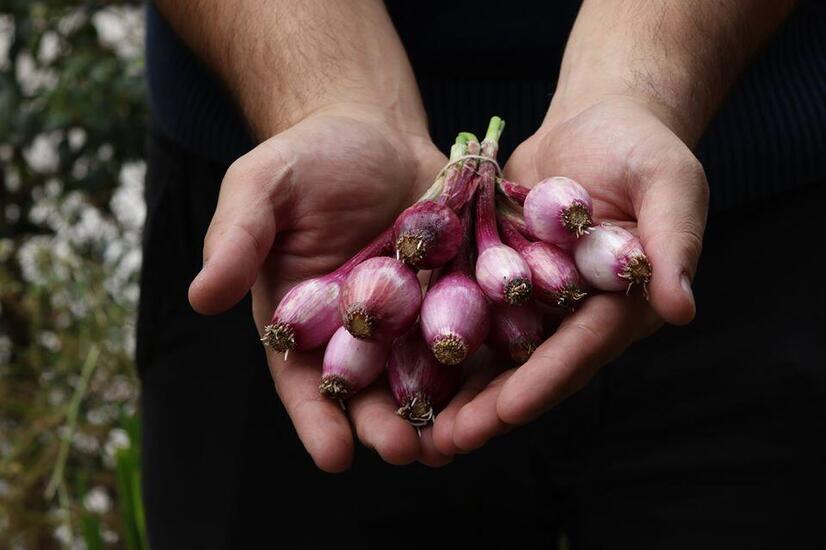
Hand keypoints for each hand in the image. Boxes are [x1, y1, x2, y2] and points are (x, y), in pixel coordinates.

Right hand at [188, 104, 450, 470]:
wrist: (371, 131)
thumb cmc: (306, 160)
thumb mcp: (261, 188)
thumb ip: (236, 239)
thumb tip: (200, 297)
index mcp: (302, 320)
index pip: (304, 381)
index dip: (317, 420)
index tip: (334, 455)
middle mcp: (356, 332)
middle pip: (370, 392)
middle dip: (385, 425)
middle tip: (406, 451)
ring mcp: (410, 317)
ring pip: (424, 375)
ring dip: (440, 410)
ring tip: (457, 439)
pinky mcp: (454, 294)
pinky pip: (471, 331)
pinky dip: (483, 360)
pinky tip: (501, 383)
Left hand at [433, 96, 708, 453]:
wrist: (595, 124)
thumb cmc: (642, 148)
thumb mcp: (669, 183)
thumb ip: (676, 241)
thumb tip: (683, 308)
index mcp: (619, 305)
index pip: (580, 351)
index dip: (543, 383)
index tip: (505, 414)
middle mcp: (572, 315)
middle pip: (528, 368)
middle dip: (488, 408)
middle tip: (444, 444)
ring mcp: (531, 299)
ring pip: (491, 353)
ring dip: (455, 390)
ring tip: (414, 427)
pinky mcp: (495, 275)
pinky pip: (465, 311)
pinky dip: (435, 339)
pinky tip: (398, 365)